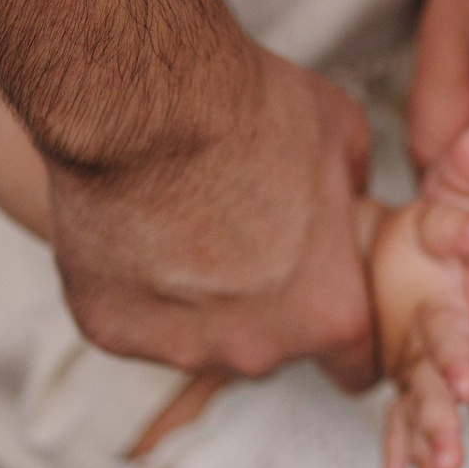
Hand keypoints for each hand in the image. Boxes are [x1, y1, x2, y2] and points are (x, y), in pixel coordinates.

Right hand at [46, 45, 378, 385]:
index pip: (356, 361)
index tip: (323, 290)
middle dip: (264, 300)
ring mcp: (180, 348)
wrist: (141, 106)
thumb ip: (351, 196)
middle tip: (242, 230)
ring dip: (197, 294)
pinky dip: (136, 285)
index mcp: (327, 312)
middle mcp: (257, 350)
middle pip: (271, 344)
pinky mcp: (112, 331)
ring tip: (183, 221)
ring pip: (201, 336)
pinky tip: (136, 227)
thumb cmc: (246, 115)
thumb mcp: (342, 137)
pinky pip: (136, 319)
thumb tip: (343, 205)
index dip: (338, 317)